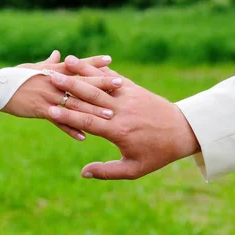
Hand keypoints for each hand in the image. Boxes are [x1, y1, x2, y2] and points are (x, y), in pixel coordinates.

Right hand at [1, 51, 122, 139]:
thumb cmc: (14, 76)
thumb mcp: (32, 67)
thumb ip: (49, 63)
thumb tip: (59, 54)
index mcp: (53, 71)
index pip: (77, 65)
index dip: (93, 62)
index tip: (110, 60)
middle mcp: (53, 82)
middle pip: (82, 83)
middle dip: (102, 84)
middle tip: (121, 85)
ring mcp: (48, 96)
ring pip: (75, 103)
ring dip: (93, 109)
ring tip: (111, 115)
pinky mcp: (40, 109)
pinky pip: (59, 120)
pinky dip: (71, 128)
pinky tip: (84, 136)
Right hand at [47, 56, 200, 178]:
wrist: (184, 131)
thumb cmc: (157, 154)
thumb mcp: (134, 169)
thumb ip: (107, 171)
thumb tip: (83, 172)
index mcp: (119, 131)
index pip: (89, 122)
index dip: (68, 117)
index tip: (50, 110)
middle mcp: (122, 111)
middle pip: (91, 97)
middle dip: (70, 87)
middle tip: (50, 78)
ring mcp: (129, 97)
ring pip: (101, 83)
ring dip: (82, 72)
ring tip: (64, 62)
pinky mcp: (135, 89)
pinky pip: (114, 78)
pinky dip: (98, 70)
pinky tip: (86, 62)